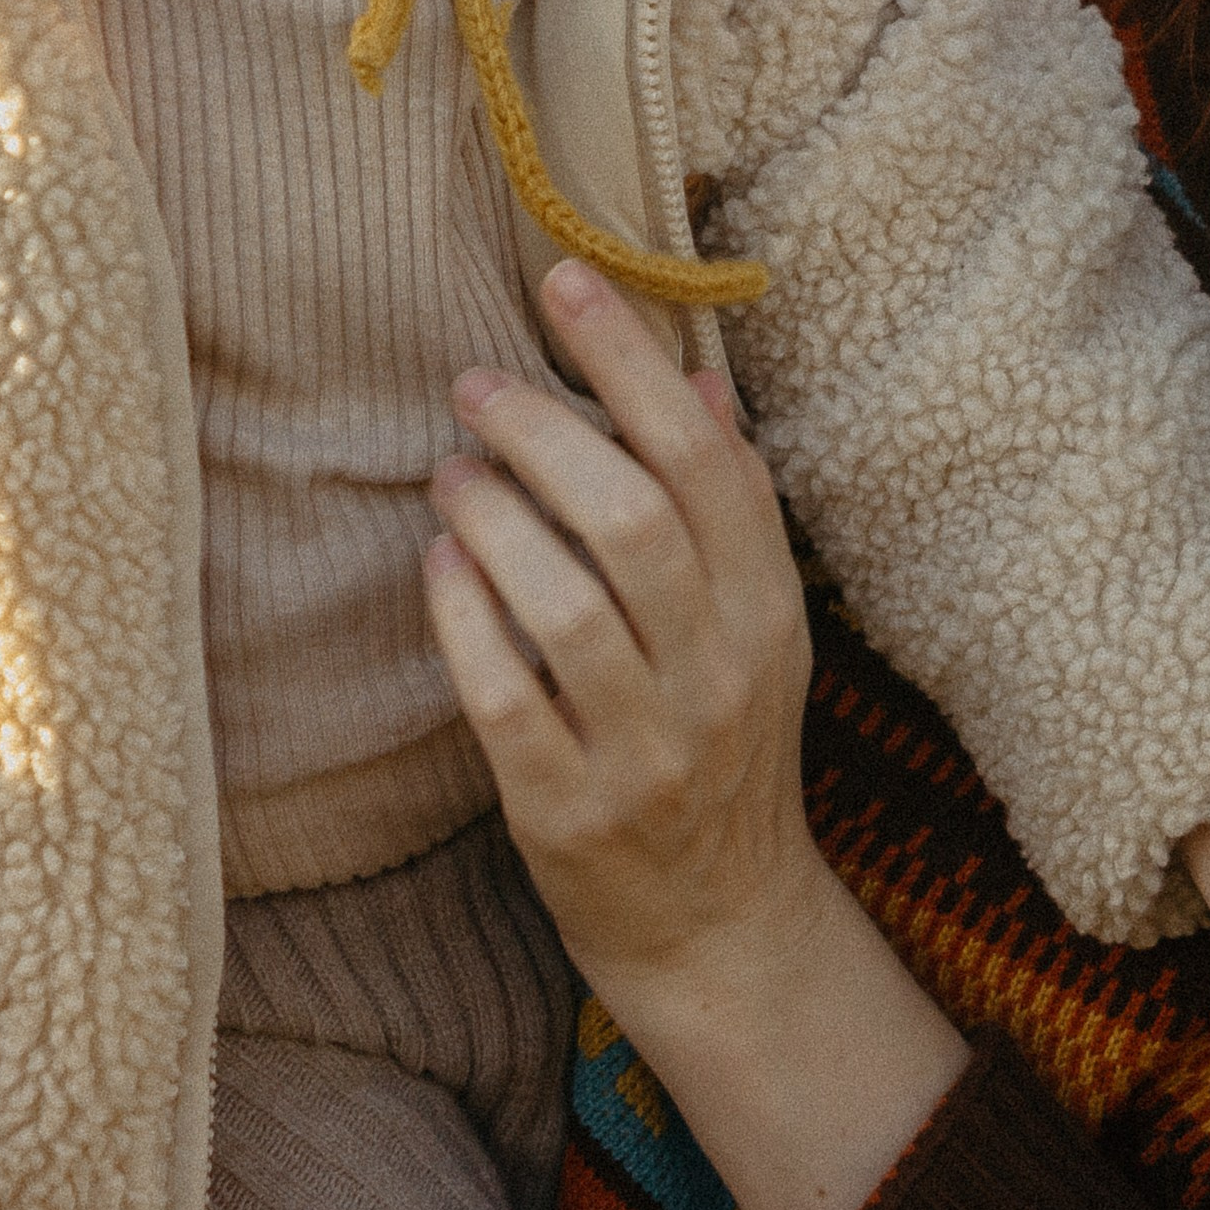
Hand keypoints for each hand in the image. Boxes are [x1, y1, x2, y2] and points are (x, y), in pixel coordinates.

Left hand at [426, 263, 968, 1209]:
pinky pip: (505, 695)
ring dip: (492, 516)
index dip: (633, 362)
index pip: (708, 462)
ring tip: (451, 472)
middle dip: (543, 431)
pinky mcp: (567, 811)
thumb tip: (698, 382)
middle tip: (476, 385)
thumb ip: (729, 510)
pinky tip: (440, 562)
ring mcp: (645, 749)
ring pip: (564, 603)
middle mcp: (719, 676)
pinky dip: (464, 618)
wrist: (720, 926)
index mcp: (769, 613)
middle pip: (630, 519)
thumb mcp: (756, 628)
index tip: (565, 283)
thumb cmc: (724, 749)